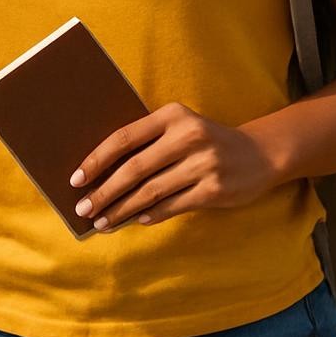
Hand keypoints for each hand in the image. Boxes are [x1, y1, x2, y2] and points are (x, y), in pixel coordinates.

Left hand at [69, 102, 276, 231]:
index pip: (125, 137)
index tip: (76, 178)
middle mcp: (187, 136)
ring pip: (150, 192)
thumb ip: (148, 143)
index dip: (97, 159)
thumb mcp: (180, 128)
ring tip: (101, 222)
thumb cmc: (207, 141)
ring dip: (121, 210)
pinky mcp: (213, 189)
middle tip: (82, 209)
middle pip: (134, 168)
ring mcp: (202, 163)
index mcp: (173, 115)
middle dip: (104, 191)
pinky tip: (134, 220)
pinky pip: (172, 206)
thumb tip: (103, 173)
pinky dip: (149, 215)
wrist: (259, 154)